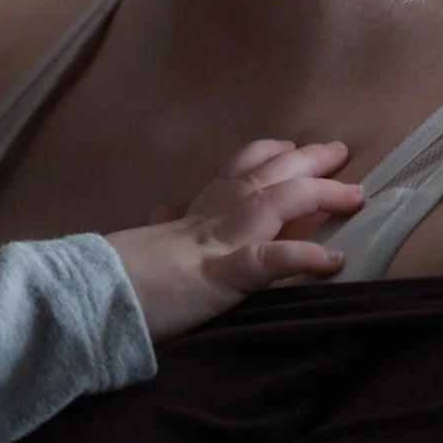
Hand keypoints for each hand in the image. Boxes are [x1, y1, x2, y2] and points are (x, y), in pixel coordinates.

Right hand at [106, 139, 365, 343]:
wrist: (86, 296)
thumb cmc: (112, 279)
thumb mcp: (142, 247)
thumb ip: (162, 229)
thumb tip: (161, 211)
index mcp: (190, 219)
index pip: (232, 175)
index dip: (265, 157)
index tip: (291, 146)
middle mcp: (205, 221)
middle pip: (261, 177)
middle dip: (305, 161)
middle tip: (339, 150)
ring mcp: (213, 245)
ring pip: (271, 203)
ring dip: (316, 194)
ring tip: (355, 195)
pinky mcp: (216, 277)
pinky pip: (265, 262)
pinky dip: (301, 256)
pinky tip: (333, 259)